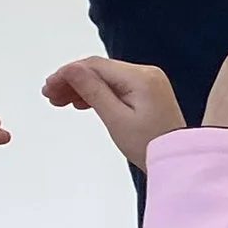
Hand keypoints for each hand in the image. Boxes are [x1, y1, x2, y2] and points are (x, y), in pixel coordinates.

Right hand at [43, 55, 186, 169]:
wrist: (178, 161)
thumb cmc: (149, 145)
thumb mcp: (115, 118)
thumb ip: (92, 91)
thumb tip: (70, 69)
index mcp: (141, 77)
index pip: (95, 65)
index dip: (68, 73)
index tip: (49, 87)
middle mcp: (146, 74)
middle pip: (100, 70)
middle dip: (73, 81)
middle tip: (51, 96)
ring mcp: (149, 83)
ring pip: (106, 78)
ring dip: (83, 88)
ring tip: (61, 102)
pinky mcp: (148, 94)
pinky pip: (117, 87)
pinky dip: (98, 94)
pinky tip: (81, 102)